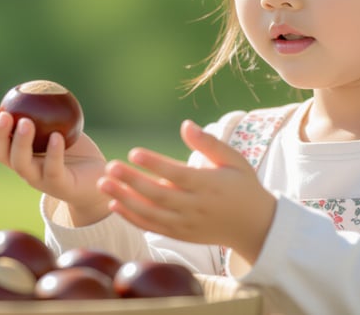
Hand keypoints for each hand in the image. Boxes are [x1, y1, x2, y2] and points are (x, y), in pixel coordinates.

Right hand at [0, 101, 110, 225]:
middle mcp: (24, 168)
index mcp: (19, 154)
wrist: (95, 179)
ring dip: (21, 143)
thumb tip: (32, 86)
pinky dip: (53, 153)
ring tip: (26, 122)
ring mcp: (39, 179)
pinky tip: (57, 136)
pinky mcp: (59, 186)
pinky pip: (53, 168)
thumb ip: (44, 113)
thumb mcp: (58, 127)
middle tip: (6, 115)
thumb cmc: (73, 149)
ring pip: (21, 163)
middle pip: (1, 154)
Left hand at [98, 120, 276, 264]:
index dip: (155, 164)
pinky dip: (132, 217)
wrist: (255, 226)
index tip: (134, 152)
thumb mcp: (234, 160)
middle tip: (110, 165)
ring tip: (104, 183)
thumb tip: (185, 125)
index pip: (177, 174)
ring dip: (125, 199)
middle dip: (132, 180)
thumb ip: (209, 143)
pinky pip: (152, 228)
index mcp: (209, 185)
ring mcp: (187, 224)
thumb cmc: (243, 187)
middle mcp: (196, 207)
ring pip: (150, 213)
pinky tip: (114, 204)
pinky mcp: (181, 235)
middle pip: (158, 195)